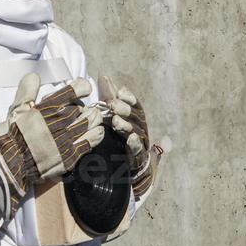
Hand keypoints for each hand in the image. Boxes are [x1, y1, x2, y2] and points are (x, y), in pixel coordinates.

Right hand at [0, 74, 103, 200]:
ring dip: (94, 119)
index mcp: (47, 109)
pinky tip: (95, 132)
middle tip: (85, 109)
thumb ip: (26, 91)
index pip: (73, 91)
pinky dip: (96, 134)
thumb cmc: (12, 136)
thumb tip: (35, 76)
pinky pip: (91, 141)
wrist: (12, 164)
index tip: (84, 88)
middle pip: (84, 108)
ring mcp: (67, 140)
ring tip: (91, 119)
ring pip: (91, 123)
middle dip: (86, 107)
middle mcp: (60, 122)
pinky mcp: (70, 156)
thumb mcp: (16, 110)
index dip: (82, 86)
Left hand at [99, 78, 158, 197]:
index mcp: (136, 118)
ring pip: (136, 132)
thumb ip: (110, 98)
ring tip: (115, 121)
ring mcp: (141, 143)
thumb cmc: (118, 136)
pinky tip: (129, 139)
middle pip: (136, 117)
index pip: (135, 105)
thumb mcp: (112, 115)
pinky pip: (138, 150)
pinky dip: (134, 144)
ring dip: (127, 125)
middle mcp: (141, 129)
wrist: (124, 167)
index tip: (120, 91)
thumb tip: (104, 77)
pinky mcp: (138, 158)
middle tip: (112, 104)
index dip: (129, 98)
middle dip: (125, 109)